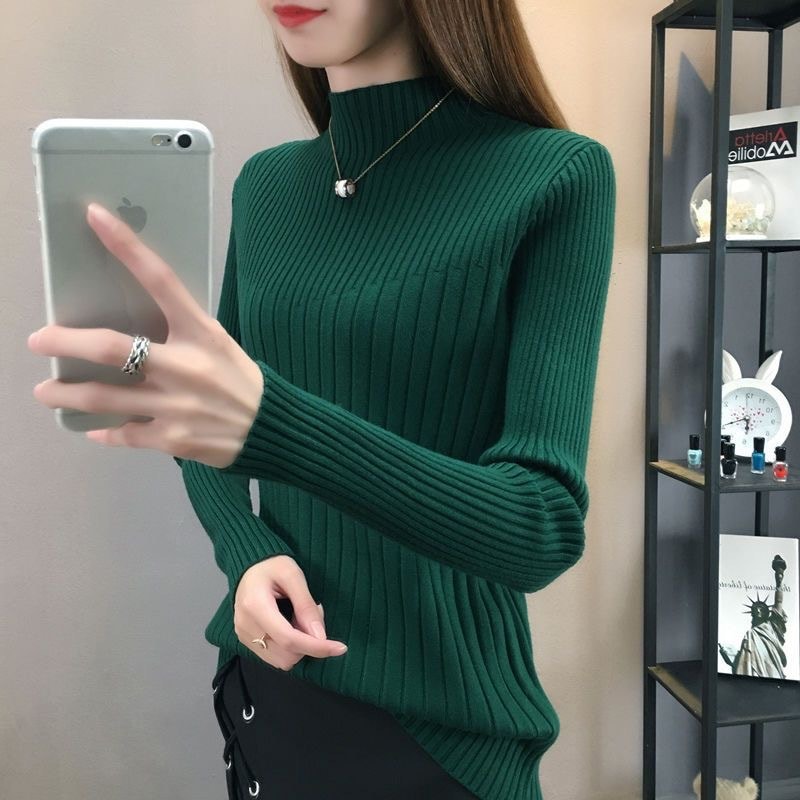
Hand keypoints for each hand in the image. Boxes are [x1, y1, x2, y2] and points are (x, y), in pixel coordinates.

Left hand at [27, 202, 262, 468]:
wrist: (273, 429)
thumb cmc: (240, 380)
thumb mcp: (217, 345)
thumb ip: (178, 334)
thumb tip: (126, 330)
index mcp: (202, 333)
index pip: (161, 280)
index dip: (127, 246)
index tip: (95, 216)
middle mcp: (186, 366)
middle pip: (112, 348)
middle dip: (66, 341)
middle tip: (38, 339)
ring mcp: (177, 405)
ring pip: (104, 398)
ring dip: (66, 394)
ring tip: (47, 390)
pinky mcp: (173, 438)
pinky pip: (124, 434)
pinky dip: (104, 431)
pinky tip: (93, 429)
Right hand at [234, 555, 347, 670]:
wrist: (250, 567)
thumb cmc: (272, 565)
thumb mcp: (293, 575)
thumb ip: (306, 606)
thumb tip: (320, 637)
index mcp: (255, 606)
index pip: (289, 639)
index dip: (317, 647)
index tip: (340, 648)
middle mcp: (245, 625)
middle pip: (287, 654)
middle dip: (309, 642)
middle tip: (313, 613)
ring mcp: (243, 635)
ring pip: (282, 661)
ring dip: (300, 646)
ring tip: (300, 618)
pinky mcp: (245, 641)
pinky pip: (274, 657)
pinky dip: (289, 648)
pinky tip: (290, 625)